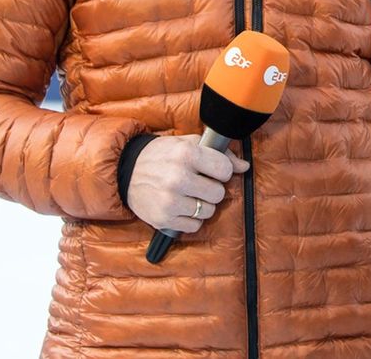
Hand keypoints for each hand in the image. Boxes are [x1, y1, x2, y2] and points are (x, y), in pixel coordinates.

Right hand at [126, 134, 248, 231]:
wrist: (125, 171)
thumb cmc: (162, 155)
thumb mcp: (188, 144)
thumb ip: (219, 153)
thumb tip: (244, 166)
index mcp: (186, 154)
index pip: (225, 170)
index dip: (223, 171)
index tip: (214, 171)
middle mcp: (178, 177)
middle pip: (218, 193)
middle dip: (213, 189)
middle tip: (200, 184)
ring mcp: (169, 200)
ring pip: (208, 211)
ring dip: (203, 205)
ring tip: (189, 195)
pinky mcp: (163, 219)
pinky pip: (194, 226)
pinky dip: (191, 219)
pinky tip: (181, 207)